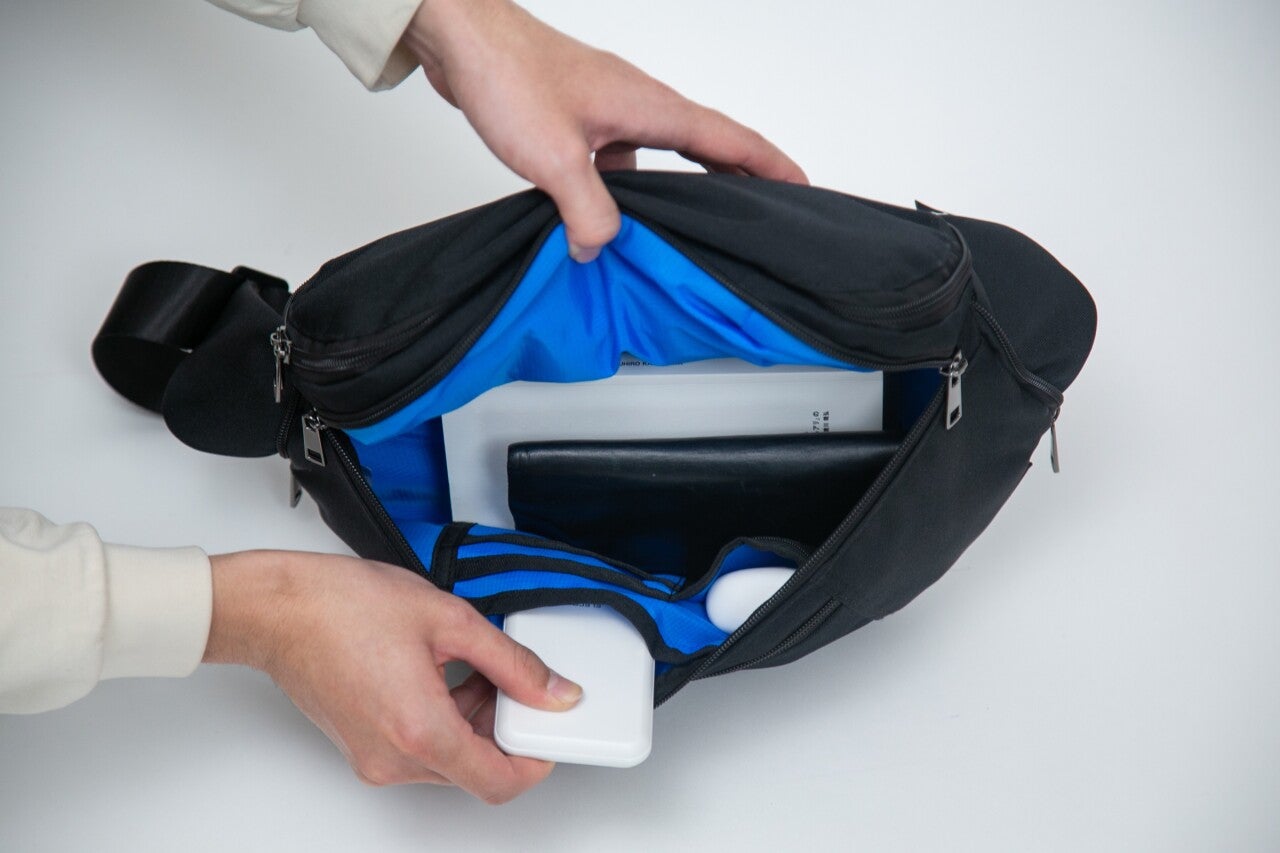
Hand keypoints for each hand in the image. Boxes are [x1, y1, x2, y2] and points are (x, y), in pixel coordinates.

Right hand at [203, 550, 580, 803]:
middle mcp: (395, 759)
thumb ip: (513, 662)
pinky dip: (444, 721)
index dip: (536, 760)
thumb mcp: (450, 619)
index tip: (547, 729)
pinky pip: (421, 751)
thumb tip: (554, 691)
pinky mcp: (363, 750)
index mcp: (420, 730)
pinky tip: (441, 673)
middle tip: (507, 678)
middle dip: (502, 727)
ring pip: (449, 760)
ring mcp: (375, 759)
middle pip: (476, 770)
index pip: (500, 783)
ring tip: (469, 665)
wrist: (278, 608)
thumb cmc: (343, 606)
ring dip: (473, 721)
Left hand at [401, 0, 807, 261]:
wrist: (463, 37)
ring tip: (686, 234)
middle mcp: (638, 105)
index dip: (770, 166)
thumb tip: (599, 248)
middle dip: (736, 182)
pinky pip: (616, 161)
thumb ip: (588, 211)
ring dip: (672, 193)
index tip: (802, 187)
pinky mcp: (578, 119)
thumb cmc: (512, 76)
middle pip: (704, 148)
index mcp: (651, 107)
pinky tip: (602, 219)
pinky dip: (621, 190)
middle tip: (761, 217)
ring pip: (656, 159)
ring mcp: (607, 110)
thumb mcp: (557, 158)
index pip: (729, 140)